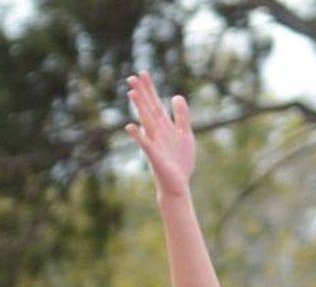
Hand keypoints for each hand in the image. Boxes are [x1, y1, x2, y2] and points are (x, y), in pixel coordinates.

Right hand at [125, 71, 195, 198]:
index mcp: (164, 126)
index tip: (143, 72)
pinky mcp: (155, 157)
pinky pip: (145, 144)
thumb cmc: (180, 161)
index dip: (149, 89)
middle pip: (148, 109)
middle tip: (131, 77)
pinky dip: (138, 136)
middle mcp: (157, 132)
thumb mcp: (185, 134)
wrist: (178, 185)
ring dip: (139, 108)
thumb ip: (181, 116)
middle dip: (141, 94)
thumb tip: (176, 95)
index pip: (155, 103)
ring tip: (131, 93)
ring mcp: (154, 143)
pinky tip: (130, 126)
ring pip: (145, 122)